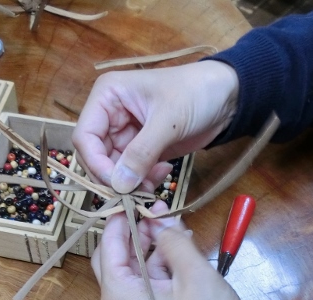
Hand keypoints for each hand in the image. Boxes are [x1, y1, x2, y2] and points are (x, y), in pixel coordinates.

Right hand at [72, 61, 238, 192]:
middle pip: (95, 156)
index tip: (115, 185)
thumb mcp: (167, 121)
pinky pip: (131, 172)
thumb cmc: (196, 93)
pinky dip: (143, 180)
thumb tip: (118, 185)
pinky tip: (163, 174)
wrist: (228, 96)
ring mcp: (124, 133)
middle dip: (113, 177)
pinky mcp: (140, 149)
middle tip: (134, 192)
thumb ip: (141, 153)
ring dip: (130, 182)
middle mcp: (109, 115)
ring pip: (113, 168)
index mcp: (107, 96)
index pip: (85, 136)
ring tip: (153, 183)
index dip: (96, 163)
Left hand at [91, 202, 250, 299]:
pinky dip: (162, 262)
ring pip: (134, 266)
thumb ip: (174, 242)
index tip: (139, 192)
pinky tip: (181, 246)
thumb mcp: (195, 276)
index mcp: (118, 293)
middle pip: (115, 254)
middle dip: (135, 228)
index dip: (122, 215)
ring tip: (175, 222)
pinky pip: (149, 280)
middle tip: (158, 207)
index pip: (108, 242)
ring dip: (152, 243)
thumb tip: (160, 220)